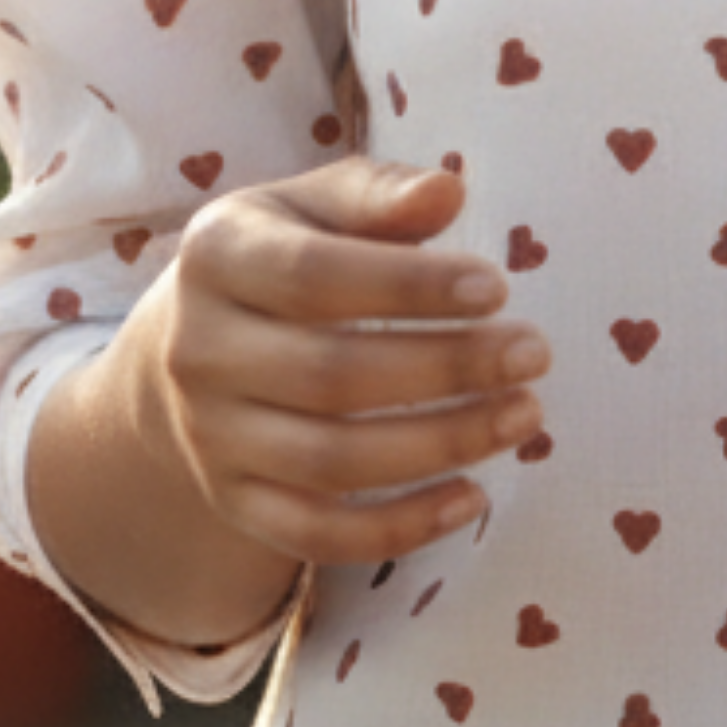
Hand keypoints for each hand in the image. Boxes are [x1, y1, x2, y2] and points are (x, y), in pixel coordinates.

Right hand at [134, 158, 548, 569]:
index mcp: (216, 255)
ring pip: (330, 462)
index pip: (313, 276)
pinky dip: (397, 528)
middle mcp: (199, 352)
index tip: (498, 287)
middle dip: (445, 368)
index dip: (409, 286)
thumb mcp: (316, 202)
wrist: (192, 342)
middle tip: (533, 354)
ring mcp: (211, 437)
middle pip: (330, 376)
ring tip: (525, 415)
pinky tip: (472, 498)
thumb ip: (379, 194)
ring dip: (440, 445)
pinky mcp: (236, 503)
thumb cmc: (286, 251)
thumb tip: (446, 191)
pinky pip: (316, 535)